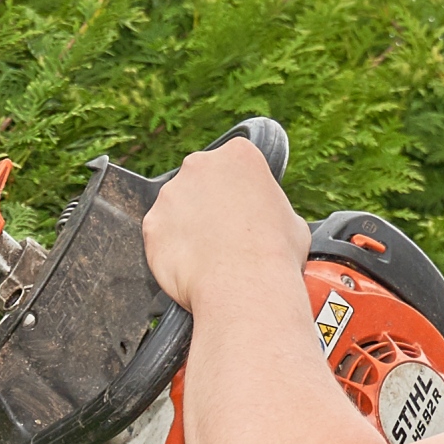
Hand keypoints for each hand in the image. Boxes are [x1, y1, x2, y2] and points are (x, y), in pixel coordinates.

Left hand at [139, 136, 309, 309]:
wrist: (244, 287)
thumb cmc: (274, 255)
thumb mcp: (291, 220)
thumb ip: (269, 207)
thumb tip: (266, 218)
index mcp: (238, 155)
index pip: (234, 163)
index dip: (239, 190)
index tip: (241, 210)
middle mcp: (199, 166)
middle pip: (200, 180)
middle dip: (209, 203)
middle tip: (224, 234)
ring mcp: (170, 194)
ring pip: (176, 207)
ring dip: (187, 226)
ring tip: (209, 255)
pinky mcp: (152, 224)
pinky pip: (160, 234)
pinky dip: (171, 249)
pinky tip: (192, 265)